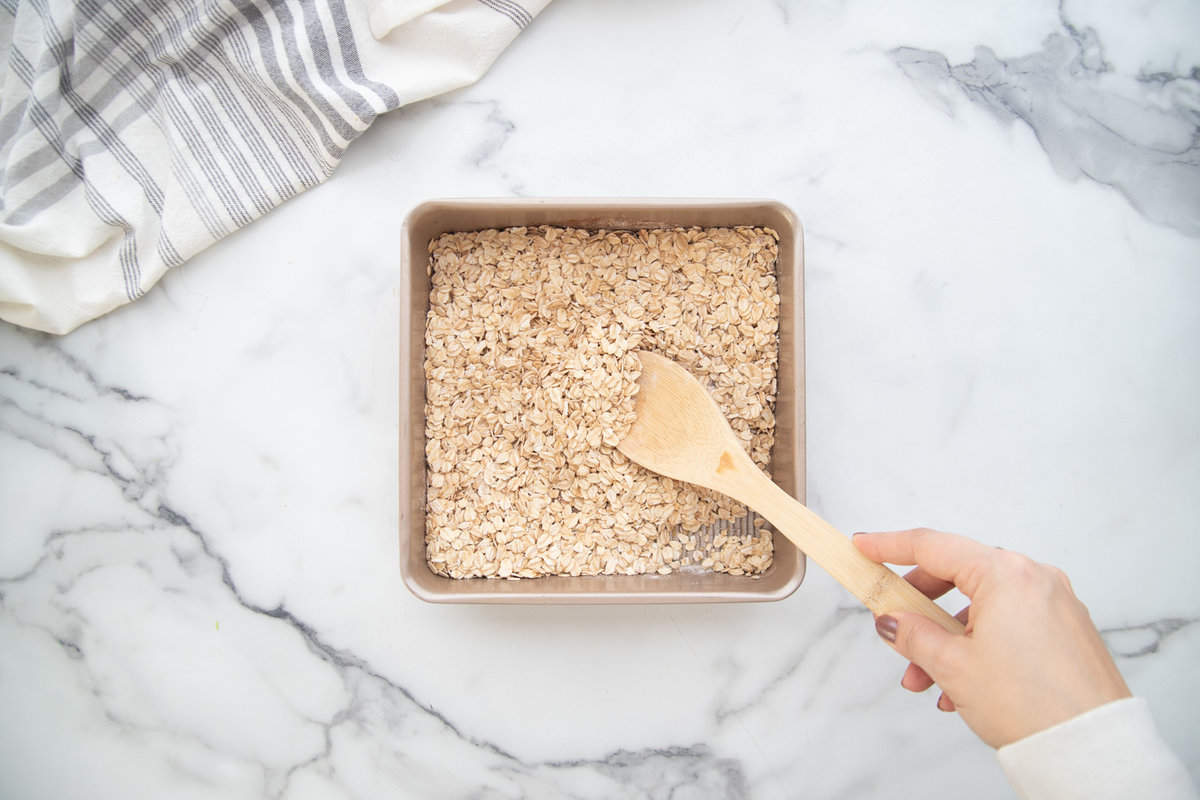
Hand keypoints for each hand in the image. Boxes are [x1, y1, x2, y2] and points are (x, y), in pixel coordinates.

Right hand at [853, 528, 1130, 747]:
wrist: (1091, 748)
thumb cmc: (1032, 705)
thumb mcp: (953, 666)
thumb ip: (912, 634)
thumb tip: (890, 620)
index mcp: (1007, 574)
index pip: (933, 547)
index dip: (890, 546)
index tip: (864, 546)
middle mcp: (1035, 578)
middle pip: (958, 576)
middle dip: (920, 609)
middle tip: (892, 627)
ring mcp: (1054, 603)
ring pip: (982, 606)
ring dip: (946, 638)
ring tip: (926, 679)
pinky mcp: (1065, 630)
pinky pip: (1008, 624)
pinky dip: (978, 646)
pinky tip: (961, 687)